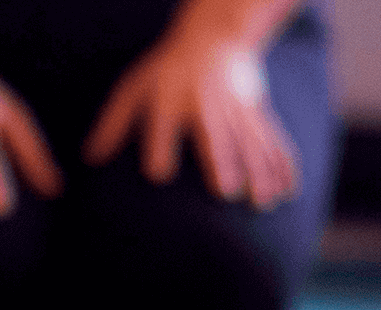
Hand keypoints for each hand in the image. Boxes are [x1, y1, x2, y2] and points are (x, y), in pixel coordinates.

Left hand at [83, 25, 298, 210]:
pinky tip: (290, 190)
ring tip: (263, 202)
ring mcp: (236, 108)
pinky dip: (283, 164)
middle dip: (223, 160)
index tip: (158, 173)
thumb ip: (113, 124)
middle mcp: (205, 104)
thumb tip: (90, 160)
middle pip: (215, 134)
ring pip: (250, 141)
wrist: (215, 36)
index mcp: (170, 98)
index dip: (159, 145)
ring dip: (259, 171)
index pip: (162, 123)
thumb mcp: (134, 88)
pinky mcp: (257, 113)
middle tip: (227, 191)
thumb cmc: (165, 73)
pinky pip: (273, 139)